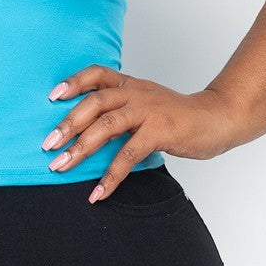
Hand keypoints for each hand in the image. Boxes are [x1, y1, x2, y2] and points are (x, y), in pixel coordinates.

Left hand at [42, 66, 243, 201]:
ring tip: (61, 166)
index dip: (73, 82)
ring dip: (81, 148)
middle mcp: (135, 93)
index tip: (51, 96)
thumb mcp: (145, 103)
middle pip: (94, 102)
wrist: (217, 118)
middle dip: (67, 124)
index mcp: (129, 84)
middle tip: (47, 144)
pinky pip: (129, 154)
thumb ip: (119, 110)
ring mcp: (148, 111)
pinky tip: (99, 191)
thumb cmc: (176, 115)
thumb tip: (84, 131)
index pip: (96, 74)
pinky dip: (111, 175)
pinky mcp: (160, 132)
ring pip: (106, 126)